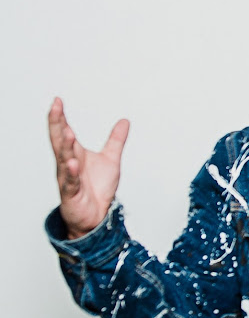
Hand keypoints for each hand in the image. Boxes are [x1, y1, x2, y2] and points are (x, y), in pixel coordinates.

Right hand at [48, 97, 129, 239]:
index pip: (64, 133)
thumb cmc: (98, 189)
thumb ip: (116, 140)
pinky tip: (72, 164)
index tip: (58, 101)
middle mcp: (68, 164)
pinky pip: (71, 183)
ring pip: (64, 160)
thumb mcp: (111, 160)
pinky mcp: (72, 194)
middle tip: (55, 108)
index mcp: (75, 155)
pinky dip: (71, 174)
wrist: (96, 216)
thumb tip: (124, 121)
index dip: (60, 118)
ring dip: (66, 147)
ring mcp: (68, 179)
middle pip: (60, 142)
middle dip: (57, 125)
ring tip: (68, 132)